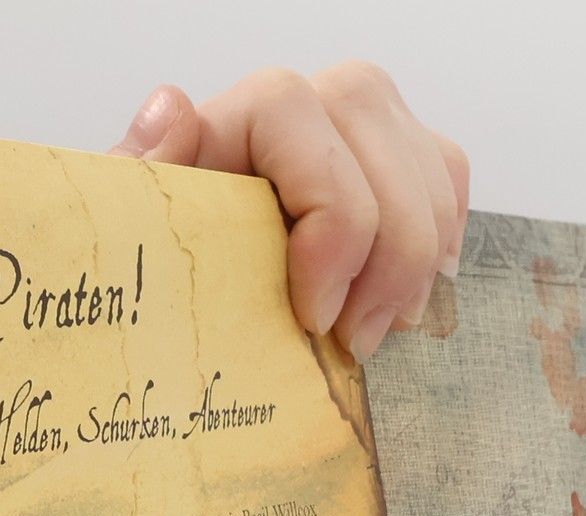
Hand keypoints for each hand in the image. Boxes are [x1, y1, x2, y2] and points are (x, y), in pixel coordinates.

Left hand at [109, 62, 467, 361]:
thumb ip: (141, 176)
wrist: (192, 288)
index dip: (329, 225)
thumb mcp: (137, 234)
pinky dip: (440, 251)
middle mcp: (320, 101)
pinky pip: (449, 184)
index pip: (306, 124)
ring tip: (371, 336)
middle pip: (389, 161)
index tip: (314, 315)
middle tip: (351, 345)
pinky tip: (404, 304)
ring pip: (431, 183)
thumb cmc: (168, 263)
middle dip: (385, 269)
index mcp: (251, 112)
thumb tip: (172, 109)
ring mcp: (370, 125)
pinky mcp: (407, 154)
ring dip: (413, 276)